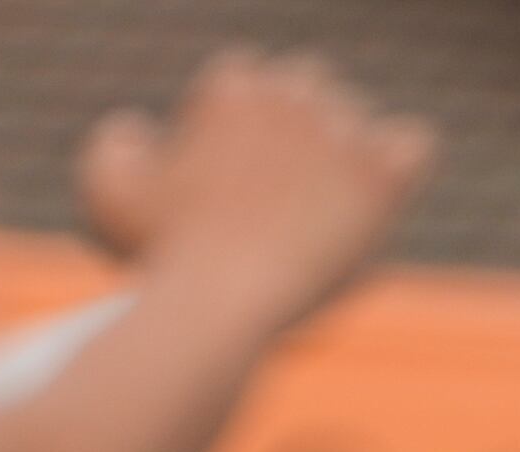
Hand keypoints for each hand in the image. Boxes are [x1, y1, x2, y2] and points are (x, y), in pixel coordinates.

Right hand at [74, 50, 434, 327]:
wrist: (217, 304)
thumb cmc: (158, 255)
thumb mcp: (106, 192)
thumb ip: (115, 143)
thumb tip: (139, 126)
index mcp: (233, 87)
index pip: (246, 78)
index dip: (233, 125)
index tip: (226, 173)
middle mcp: (291, 94)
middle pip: (304, 84)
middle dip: (291, 128)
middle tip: (274, 189)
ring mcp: (341, 133)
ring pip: (355, 116)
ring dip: (338, 152)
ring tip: (316, 208)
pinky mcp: (380, 179)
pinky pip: (413, 146)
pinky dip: (399, 166)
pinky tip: (372, 199)